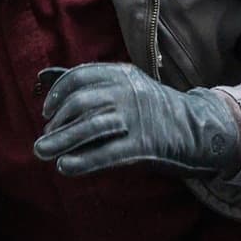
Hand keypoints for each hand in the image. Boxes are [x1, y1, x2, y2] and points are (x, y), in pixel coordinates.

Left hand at [33, 63, 240, 176]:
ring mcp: (137, 117)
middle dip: (57, 122)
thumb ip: (88, 83)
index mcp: (122, 74)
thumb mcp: (124, 87)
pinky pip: (108, 152)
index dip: (58, 94)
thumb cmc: (149, 110)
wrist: (198, 129)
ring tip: (42, 152)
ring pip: (90, 127)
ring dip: (61, 141)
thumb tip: (42, 77)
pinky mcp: (145, 144)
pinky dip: (83, 160)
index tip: (47, 112)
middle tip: (44, 138)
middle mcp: (128, 91)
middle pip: (81, 103)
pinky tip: (65, 166)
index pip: (79, 77)